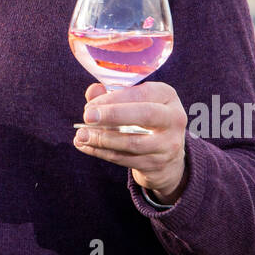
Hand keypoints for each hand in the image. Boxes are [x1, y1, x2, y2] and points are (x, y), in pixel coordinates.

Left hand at [74, 82, 188, 203]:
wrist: (167, 157)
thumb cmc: (144, 121)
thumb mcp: (134, 103)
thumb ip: (112, 95)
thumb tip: (93, 90)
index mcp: (167, 96)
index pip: (142, 93)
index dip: (114, 99)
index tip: (91, 105)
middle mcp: (173, 118)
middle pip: (145, 115)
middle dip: (113, 115)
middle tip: (87, 117)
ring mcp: (168, 144)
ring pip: (132, 142)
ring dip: (102, 139)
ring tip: (81, 135)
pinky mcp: (157, 164)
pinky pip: (125, 159)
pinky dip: (102, 153)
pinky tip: (86, 146)